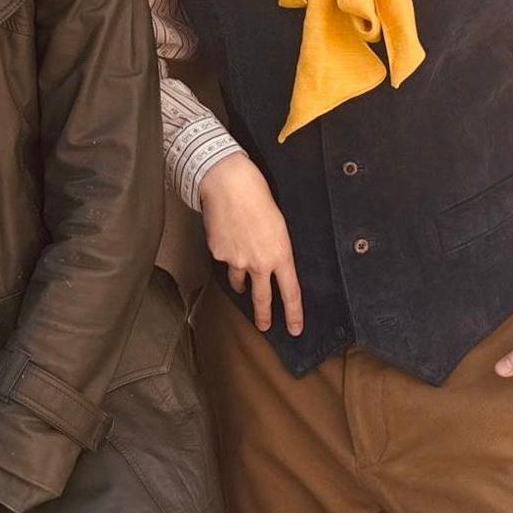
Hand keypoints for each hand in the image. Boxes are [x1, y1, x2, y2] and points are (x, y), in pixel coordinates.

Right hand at [199, 151, 302, 335]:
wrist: (228, 183)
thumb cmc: (258, 196)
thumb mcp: (279, 224)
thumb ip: (277, 248)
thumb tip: (271, 262)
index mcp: (281, 254)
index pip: (291, 292)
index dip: (294, 314)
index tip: (295, 329)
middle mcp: (259, 263)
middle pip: (262, 299)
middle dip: (263, 316)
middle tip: (264, 327)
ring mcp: (236, 260)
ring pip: (239, 281)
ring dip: (242, 282)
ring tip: (242, 276)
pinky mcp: (218, 253)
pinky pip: (224, 261)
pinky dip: (227, 255)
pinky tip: (228, 237)